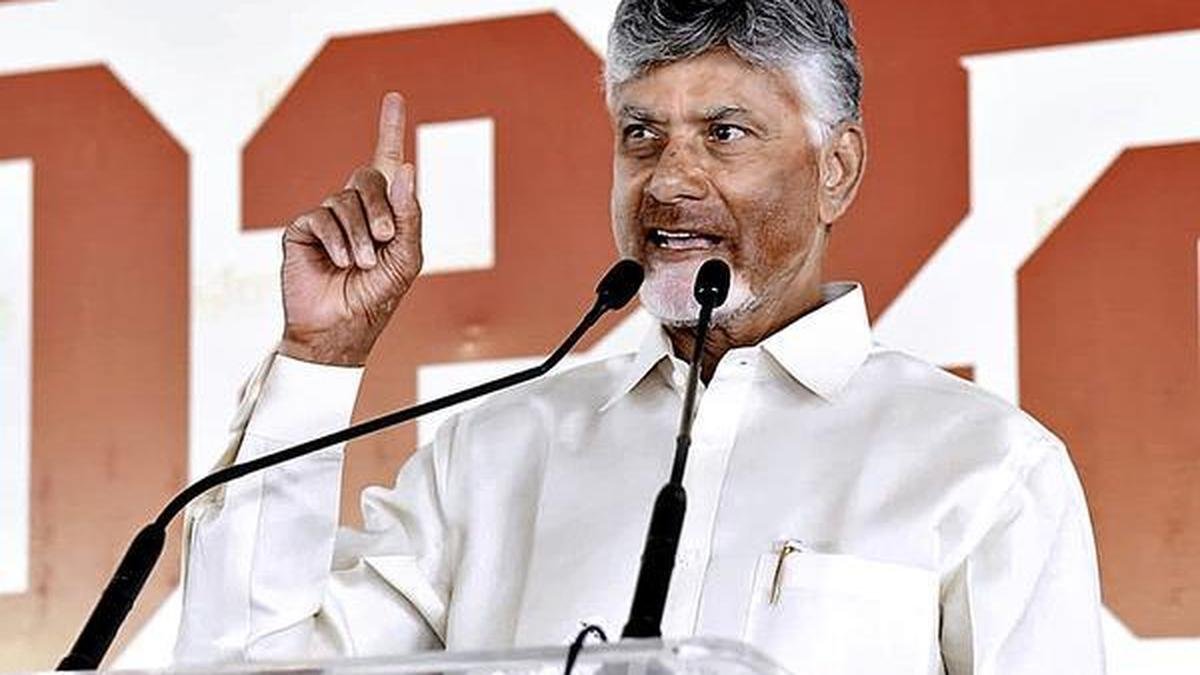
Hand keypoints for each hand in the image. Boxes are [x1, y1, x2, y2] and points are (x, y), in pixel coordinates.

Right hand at [278, 92, 421, 365]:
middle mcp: (356, 208)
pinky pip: (320, 216)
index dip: (390, 129)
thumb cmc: (377, 297)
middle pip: (368, 177)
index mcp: (385, 211)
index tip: (394, 98)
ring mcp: (328, 217)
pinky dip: (336, 239)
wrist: (340, 328)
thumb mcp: (406, 258)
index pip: (387, 162)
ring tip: (362, 264)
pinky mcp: (303, 230)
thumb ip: (409, 215)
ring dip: (360, 235)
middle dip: (381, 207)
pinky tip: (341, 261)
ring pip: (345, 199)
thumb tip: (406, 169)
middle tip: (386, 240)